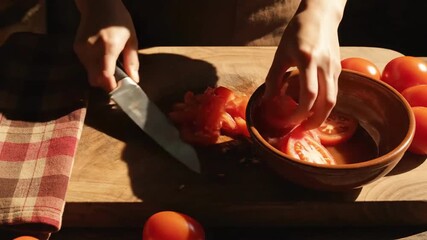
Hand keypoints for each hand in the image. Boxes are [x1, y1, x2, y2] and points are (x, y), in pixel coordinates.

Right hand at [73, 0, 139, 91]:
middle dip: (105, 84)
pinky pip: (85, 66)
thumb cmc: (119, 20)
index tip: (117, 90)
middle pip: (95, 79)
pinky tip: (101, 58)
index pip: (105, 74)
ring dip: (99, 75)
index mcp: (108, 46)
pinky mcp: (76, 48)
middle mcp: (92, 49)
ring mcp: (82, 49)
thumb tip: (134, 80)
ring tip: (110, 66)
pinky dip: (93, 67)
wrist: (98, 4)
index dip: (110, 86)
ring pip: (89, 74)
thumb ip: (132, 61)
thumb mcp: (131, 39)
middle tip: (116, 81)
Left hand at [264, 0, 346, 129]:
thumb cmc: (297, 32)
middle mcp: (325, 66)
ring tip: (308, 122)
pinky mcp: (339, 68)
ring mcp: (335, 68)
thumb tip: (269, 100)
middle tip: (302, 129)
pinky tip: (314, 107)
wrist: (321, 15)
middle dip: (316, 121)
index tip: (290, 121)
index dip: (300, 112)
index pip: (309, 94)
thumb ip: (274, 78)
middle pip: (327, 102)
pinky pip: (334, 91)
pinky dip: (325, 104)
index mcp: (308, 60)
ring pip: (334, 99)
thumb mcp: (281, 53)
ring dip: (322, 115)